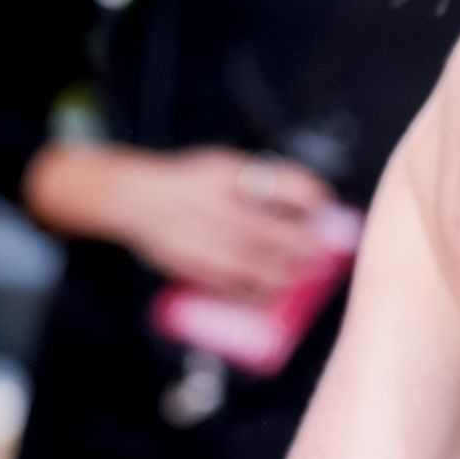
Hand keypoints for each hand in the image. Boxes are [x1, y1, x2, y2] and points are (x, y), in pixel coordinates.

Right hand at [26, 143, 334, 299]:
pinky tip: (273, 293)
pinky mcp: (191, 264)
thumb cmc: (189, 183)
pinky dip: (256, 292)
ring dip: (286, 271)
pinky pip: (230, 285)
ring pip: (254, 262)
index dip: (311, 196)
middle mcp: (214, 204)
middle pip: (273, 229)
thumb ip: (265, 181)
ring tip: (305, 273)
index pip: (282, 183)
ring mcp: (201, 237)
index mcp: (228, 174)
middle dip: (305, 243)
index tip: (325, 205)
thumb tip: (316, 203)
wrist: (133, 198)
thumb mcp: (225, 165)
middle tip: (324, 250)